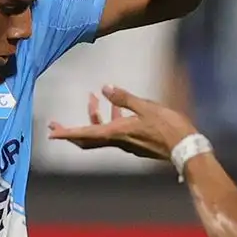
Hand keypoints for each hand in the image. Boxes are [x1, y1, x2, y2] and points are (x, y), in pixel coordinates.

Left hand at [47, 85, 197, 160]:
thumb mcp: (147, 107)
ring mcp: (126, 144)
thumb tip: (104, 88)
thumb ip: (125, 98)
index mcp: (117, 133)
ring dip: (94, 116)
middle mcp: (118, 141)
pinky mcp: (135, 142)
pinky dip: (110, 118)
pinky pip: (115, 131)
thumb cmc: (168, 127)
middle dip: (70, 131)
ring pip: (101, 133)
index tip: (51, 133)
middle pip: (86, 138)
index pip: (85, 133)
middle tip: (54, 124)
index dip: (66, 132)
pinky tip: (118, 106)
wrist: (186, 149)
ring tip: (93, 97)